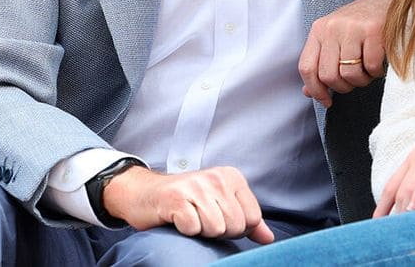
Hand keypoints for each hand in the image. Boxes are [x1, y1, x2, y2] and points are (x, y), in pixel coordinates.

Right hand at [102, 165, 274, 242]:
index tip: (219, 219)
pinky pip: (193, 229)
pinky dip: (186, 231)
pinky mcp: (176, 199)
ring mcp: (196, 187)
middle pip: (235, 225)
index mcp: (232, 177)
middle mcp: (216, 178)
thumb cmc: (187, 202)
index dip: (237, 228)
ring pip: (216, 228)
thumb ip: (247, 219)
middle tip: (201, 218)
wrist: (146, 193)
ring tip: (191, 218)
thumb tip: (269, 238)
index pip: (252, 218)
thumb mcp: (221, 204)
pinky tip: (178, 219)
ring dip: (202, 231)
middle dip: (219, 231)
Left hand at [299, 0, 395, 107]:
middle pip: (328, 76)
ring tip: (368, 72)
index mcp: (319, 30)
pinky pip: (371, 66)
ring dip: (362, 81)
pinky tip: (379, 65)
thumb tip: (308, 92)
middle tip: (355, 82)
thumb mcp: (334, 38)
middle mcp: (332, 28)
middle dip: (343, 87)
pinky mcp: (373, 30)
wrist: (387, 0)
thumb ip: (321, 62)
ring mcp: (352, 28)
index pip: (306, 67)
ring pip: (349, 74)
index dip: (315, 90)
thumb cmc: (360, 24)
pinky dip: (376, 73)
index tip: (326, 101)